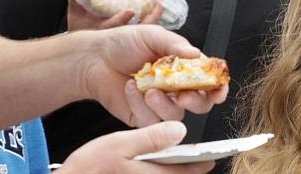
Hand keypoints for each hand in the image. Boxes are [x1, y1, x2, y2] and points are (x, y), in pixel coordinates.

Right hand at [59, 121, 213, 172]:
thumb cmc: (88, 169)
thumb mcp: (120, 144)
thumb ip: (151, 138)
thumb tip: (180, 130)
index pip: (187, 173)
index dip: (201, 163)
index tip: (211, 158)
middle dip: (189, 170)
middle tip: (199, 159)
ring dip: (174, 172)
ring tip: (178, 161)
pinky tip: (154, 165)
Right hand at [67, 0, 163, 30]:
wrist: (81, 44)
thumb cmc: (80, 24)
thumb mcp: (75, 10)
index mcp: (102, 28)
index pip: (113, 25)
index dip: (121, 19)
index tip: (131, 11)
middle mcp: (114, 34)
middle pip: (134, 30)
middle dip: (145, 21)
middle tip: (158, 8)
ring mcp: (123, 36)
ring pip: (141, 31)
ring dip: (152, 21)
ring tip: (161, 8)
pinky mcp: (129, 35)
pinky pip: (144, 30)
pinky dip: (151, 22)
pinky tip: (158, 12)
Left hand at [80, 25, 228, 127]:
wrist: (94, 57)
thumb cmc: (124, 43)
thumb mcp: (152, 35)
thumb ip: (176, 45)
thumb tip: (197, 55)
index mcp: (184, 67)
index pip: (209, 81)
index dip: (218, 88)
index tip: (219, 90)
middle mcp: (176, 87)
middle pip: (200, 104)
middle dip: (196, 101)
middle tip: (183, 94)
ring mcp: (160, 103)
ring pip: (176, 116)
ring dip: (165, 104)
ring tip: (149, 89)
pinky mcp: (142, 116)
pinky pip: (150, 120)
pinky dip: (140, 104)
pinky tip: (131, 87)